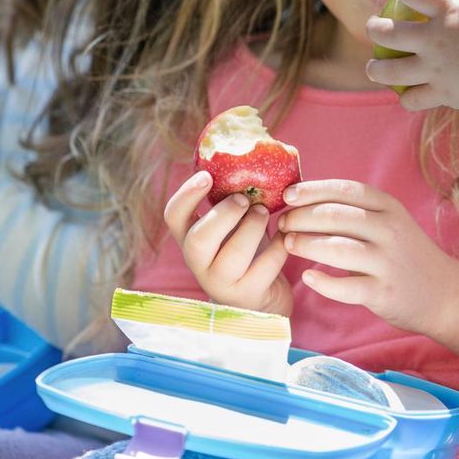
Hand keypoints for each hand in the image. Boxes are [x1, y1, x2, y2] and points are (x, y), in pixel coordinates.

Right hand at [163, 172, 292, 316]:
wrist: (263, 302)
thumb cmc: (248, 253)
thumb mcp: (234, 226)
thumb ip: (235, 200)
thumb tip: (255, 155)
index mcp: (191, 238)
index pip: (173, 216)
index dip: (186, 194)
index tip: (207, 175)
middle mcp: (199, 263)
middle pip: (198, 239)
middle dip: (224, 214)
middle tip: (244, 199)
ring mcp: (222, 283)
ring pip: (231, 256)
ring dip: (252, 228)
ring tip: (266, 213)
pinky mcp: (248, 296)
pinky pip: (264, 268)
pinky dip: (279, 246)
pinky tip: (285, 235)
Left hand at [278, 179, 458, 334]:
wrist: (445, 294)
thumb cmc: (406, 254)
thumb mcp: (390, 222)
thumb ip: (356, 211)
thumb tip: (305, 198)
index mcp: (389, 207)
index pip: (344, 190)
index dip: (311, 190)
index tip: (288, 195)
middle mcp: (389, 230)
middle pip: (335, 216)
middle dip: (301, 217)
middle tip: (283, 223)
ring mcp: (387, 262)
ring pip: (336, 248)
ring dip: (306, 244)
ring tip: (288, 244)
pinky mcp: (383, 293)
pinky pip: (345, 287)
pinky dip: (322, 282)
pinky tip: (308, 278)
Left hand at [364, 0, 458, 114]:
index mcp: (449, 11)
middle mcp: (433, 38)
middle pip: (387, 32)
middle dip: (374, 29)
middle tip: (373, 29)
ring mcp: (433, 68)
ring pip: (389, 71)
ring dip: (376, 69)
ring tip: (372, 68)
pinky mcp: (440, 93)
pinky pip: (413, 99)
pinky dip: (407, 99)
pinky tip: (406, 97)